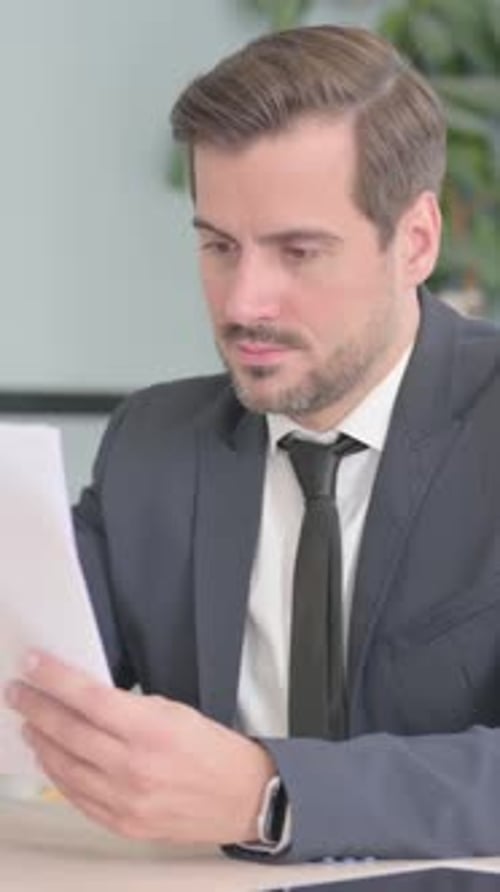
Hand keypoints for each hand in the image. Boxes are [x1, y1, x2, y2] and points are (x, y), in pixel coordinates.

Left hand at [5, 651, 274, 843]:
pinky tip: (50, 758)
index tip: (34, 665)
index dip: (55, 679)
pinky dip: (57, 775)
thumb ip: (128, 706)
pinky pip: (76, 797)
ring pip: (65, 766)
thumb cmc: (212, 750)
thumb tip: (85, 697)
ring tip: (28, 722)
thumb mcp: (174, 710)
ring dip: (41, 740)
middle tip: (17, 692)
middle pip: (69, 731)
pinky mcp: (122, 824)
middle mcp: (134, 767)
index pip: (89, 698)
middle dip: (36, 707)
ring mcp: (125, 800)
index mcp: (152, 730)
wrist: (242, 797)